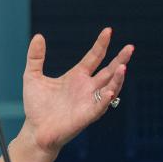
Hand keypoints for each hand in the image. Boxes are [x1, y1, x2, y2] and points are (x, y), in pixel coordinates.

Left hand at [19, 28, 133, 156]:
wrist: (35, 130)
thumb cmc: (36, 105)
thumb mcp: (32, 76)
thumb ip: (35, 57)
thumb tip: (38, 36)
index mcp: (76, 76)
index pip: (94, 57)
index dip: (101, 44)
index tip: (108, 30)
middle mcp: (87, 88)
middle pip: (108, 71)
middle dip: (120, 59)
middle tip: (130, 47)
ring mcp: (89, 101)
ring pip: (110, 87)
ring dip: (117, 78)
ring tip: (123, 66)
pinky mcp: (87, 116)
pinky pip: (100, 106)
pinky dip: (106, 98)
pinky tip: (109, 91)